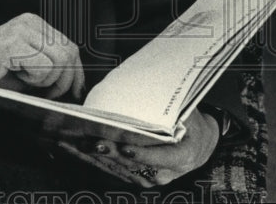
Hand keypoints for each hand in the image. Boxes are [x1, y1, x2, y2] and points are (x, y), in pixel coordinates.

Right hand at [0, 13, 84, 100]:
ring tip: (27, 82)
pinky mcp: (13, 43)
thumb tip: (76, 82)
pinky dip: (35, 80)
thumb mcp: (26, 68)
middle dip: (63, 81)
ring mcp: (21, 30)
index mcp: (34, 24)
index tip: (75, 90)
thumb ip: (50, 68)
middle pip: (69, 52)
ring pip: (59, 61)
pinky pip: (43, 67)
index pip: (70, 46)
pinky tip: (16, 76)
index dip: (76, 72)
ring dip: (47, 81)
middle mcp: (30, 22)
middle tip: (47, 94)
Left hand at [56, 110, 219, 187]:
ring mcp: (149, 178)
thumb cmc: (191, 124)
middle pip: (133, 164)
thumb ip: (170, 111)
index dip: (142, 154)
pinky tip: (79, 150)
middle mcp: (165, 173)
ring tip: (76, 143)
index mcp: (183, 157)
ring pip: (119, 168)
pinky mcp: (136, 177)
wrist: (199, 145)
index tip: (126, 147)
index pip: (160, 158)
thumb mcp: (188, 114)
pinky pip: (114, 169)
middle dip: (110, 152)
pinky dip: (95, 159)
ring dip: (96, 157)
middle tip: (90, 140)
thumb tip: (146, 98)